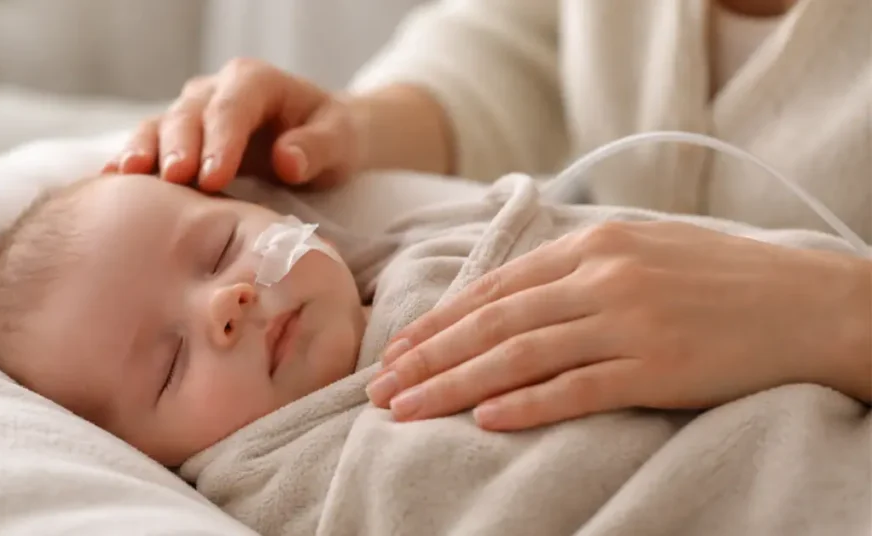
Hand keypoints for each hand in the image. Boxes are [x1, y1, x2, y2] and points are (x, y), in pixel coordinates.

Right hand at [102, 58, 361, 191]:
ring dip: (145, 152)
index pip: (233, 108)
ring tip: (127, 176)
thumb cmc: (332, 138)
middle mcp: (217, 90)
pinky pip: (150, 146)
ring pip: (160, 126)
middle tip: (174, 179)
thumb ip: (317, 149)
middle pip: (189, 114)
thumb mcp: (341, 142)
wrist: (321, 138)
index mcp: (256, 82)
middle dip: (179, 146)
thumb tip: (286, 161)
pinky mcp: (180, 139)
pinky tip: (111, 181)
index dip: (220, 141)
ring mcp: (194, 113)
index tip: (213, 178)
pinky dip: (131, 162)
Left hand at [366, 221, 870, 430]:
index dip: (439, 322)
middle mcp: (602, 278)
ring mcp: (629, 322)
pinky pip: (578, 389)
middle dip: (429, 358)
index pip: (494, 288)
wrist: (807, 301)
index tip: (397, 350)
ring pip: (520, 356)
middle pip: (493, 323)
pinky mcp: (659, 368)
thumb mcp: (642, 249)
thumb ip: (578, 265)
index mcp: (593, 245)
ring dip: (455, 385)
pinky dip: (526, 405)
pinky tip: (485, 420)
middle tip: (381, 387)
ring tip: (408, 409)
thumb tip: (513, 293)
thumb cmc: (720, 277)